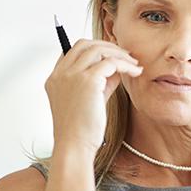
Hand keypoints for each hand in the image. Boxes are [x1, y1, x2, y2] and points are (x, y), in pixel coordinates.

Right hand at [44, 39, 142, 154]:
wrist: (75, 146)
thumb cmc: (82, 129)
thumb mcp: (90, 99)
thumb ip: (101, 81)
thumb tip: (118, 67)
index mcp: (55, 78)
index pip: (73, 51)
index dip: (94, 49)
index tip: (113, 56)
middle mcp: (60, 74)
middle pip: (85, 44)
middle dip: (108, 46)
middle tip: (126, 56)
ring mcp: (72, 75)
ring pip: (98, 50)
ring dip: (119, 54)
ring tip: (134, 65)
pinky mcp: (87, 81)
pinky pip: (111, 62)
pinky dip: (126, 65)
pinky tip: (135, 72)